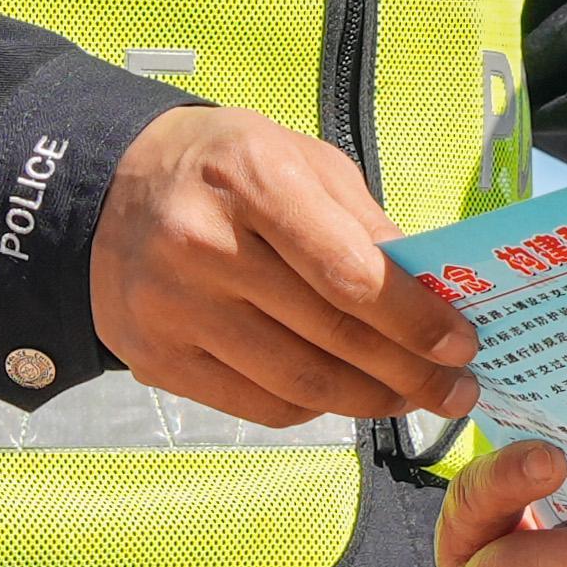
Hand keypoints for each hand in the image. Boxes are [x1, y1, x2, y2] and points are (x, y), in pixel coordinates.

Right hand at [91, 104, 478, 428]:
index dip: (414, 319)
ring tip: (410, 396)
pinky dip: (315, 406)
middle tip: (455, 388)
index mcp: (249, 179)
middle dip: (409, 371)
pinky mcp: (156, 359)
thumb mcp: (298, 160)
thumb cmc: (223, 169)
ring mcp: (173, 309)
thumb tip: (431, 295)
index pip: (348, 272)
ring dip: (370, 400)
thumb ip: (364, 223)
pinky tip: (345, 393)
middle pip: (330, 335)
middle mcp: (202, 245)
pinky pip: (258, 404)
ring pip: (299, 382)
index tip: (461, 344)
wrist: (105, 191)